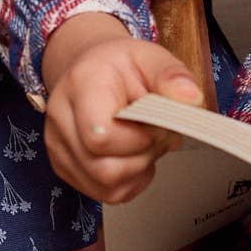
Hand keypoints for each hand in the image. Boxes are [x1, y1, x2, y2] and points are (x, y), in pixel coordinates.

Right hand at [41, 14, 204, 202]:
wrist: (93, 69)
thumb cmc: (120, 65)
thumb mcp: (150, 57)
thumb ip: (172, 76)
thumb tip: (192, 99)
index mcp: (80, 85)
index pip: (99, 136)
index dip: (137, 139)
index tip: (155, 122)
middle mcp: (61, 119)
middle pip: (104, 169)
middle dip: (143, 157)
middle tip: (156, 132)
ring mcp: (58, 148)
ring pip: (106, 187)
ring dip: (138, 170)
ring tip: (145, 141)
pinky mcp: (65, 168)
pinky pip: (106, 194)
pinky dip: (130, 180)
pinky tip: (133, 154)